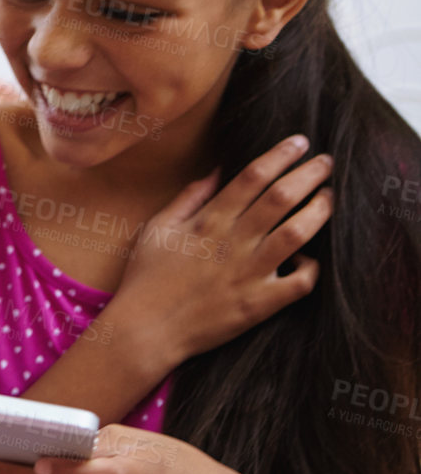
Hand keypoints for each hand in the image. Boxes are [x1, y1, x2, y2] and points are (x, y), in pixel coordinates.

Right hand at [115, 134, 331, 366]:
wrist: (145, 330)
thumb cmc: (146, 278)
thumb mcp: (157, 229)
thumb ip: (189, 197)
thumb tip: (216, 170)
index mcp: (208, 222)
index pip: (252, 176)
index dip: (280, 155)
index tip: (299, 142)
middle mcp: (233, 242)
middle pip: (282, 197)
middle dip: (310, 173)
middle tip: (326, 161)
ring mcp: (249, 273)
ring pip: (297, 232)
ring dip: (319, 210)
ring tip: (328, 198)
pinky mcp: (260, 303)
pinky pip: (300, 282)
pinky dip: (312, 267)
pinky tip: (308, 258)